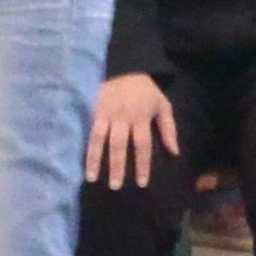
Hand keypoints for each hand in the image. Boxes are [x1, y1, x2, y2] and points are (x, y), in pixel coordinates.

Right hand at [88, 72, 177, 189]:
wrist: (124, 68)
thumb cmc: (145, 91)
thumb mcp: (163, 106)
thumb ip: (169, 129)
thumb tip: (174, 152)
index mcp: (141, 117)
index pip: (142, 145)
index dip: (143, 164)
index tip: (142, 183)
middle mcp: (123, 118)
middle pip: (119, 145)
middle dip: (117, 166)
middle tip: (115, 186)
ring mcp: (106, 115)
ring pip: (100, 140)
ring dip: (95, 160)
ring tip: (91, 178)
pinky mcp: (93, 112)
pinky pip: (89, 132)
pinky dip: (86, 148)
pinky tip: (82, 162)